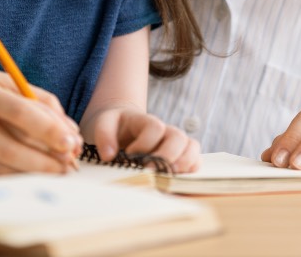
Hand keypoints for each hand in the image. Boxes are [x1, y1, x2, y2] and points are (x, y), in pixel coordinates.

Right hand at [0, 58, 81, 175]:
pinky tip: (27, 171)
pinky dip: (9, 174)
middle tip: (68, 164)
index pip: (18, 112)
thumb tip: (66, 126)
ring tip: (55, 170)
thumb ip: (32, 97)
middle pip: (9, 148)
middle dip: (44, 161)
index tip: (70, 141)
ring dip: (31, 173)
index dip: (47, 129)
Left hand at [86, 106, 200, 173]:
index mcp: (146, 121)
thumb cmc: (117, 125)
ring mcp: (177, 142)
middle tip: (151, 172)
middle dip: (167, 156)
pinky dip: (191, 171)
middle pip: (178, 137)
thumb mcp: (105, 122)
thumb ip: (104, 135)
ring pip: (192, 147)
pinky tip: (175, 180)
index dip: (145, 143)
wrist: (126, 125)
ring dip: (183, 164)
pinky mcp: (182, 155)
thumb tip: (109, 155)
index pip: (155, 127)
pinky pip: (196, 160)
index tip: (130, 154)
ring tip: (166, 177)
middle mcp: (166, 130)